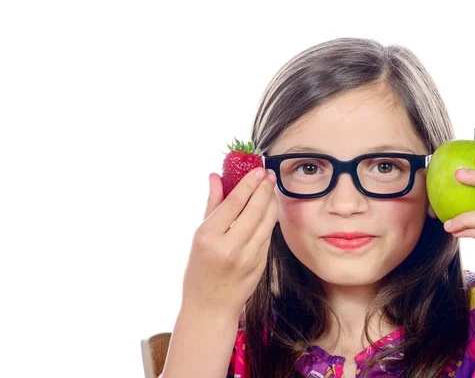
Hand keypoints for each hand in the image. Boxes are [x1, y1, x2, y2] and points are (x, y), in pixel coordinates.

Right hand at [181, 167, 277, 317]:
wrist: (210, 307)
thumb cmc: (199, 270)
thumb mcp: (199, 236)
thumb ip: (211, 204)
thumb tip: (215, 176)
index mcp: (209, 237)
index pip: (234, 203)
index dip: (248, 184)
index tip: (257, 170)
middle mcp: (230, 247)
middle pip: (254, 210)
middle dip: (264, 189)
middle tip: (269, 174)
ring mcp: (248, 257)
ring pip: (266, 222)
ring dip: (272, 202)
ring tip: (271, 188)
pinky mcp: (260, 265)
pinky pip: (268, 236)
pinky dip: (270, 220)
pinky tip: (270, 209)